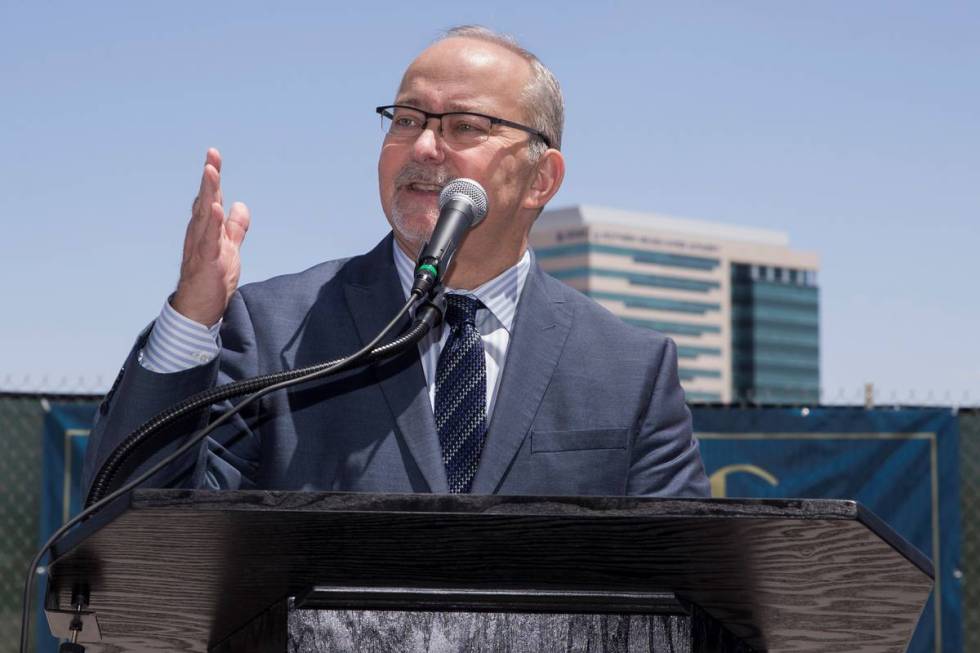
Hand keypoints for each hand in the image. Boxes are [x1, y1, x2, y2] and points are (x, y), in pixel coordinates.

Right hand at [172, 148, 250, 325]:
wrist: (199, 310)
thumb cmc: (211, 280)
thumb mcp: (228, 248)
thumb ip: (234, 228)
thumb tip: (240, 204)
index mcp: (205, 230)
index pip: (210, 200)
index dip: (212, 179)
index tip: (213, 156)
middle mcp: (199, 235)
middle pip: (205, 202)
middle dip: (209, 178)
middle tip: (211, 155)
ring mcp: (201, 248)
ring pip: (204, 216)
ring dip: (209, 194)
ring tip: (211, 172)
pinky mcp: (206, 263)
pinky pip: (209, 241)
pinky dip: (212, 224)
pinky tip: (216, 209)